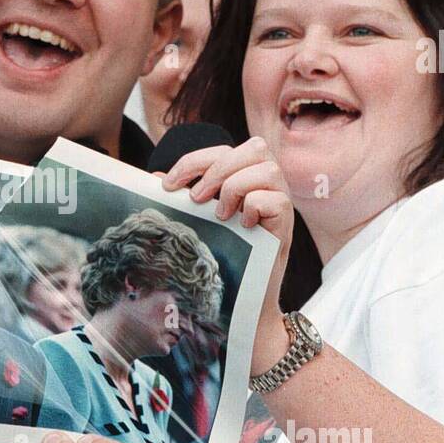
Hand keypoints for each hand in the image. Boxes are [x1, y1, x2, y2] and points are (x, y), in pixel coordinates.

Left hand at [162, 136, 293, 333]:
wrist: (245, 295)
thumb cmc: (224, 254)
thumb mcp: (200, 220)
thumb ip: (184, 197)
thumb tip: (155, 178)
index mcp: (245, 175)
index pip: (224, 149)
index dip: (194, 160)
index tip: (167, 185)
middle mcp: (267, 183)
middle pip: (255, 147)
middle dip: (218, 168)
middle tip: (196, 199)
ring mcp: (281, 200)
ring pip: (268, 169)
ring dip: (236, 187)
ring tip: (221, 215)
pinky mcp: (288, 222)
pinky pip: (276, 200)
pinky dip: (254, 207)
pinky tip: (243, 225)